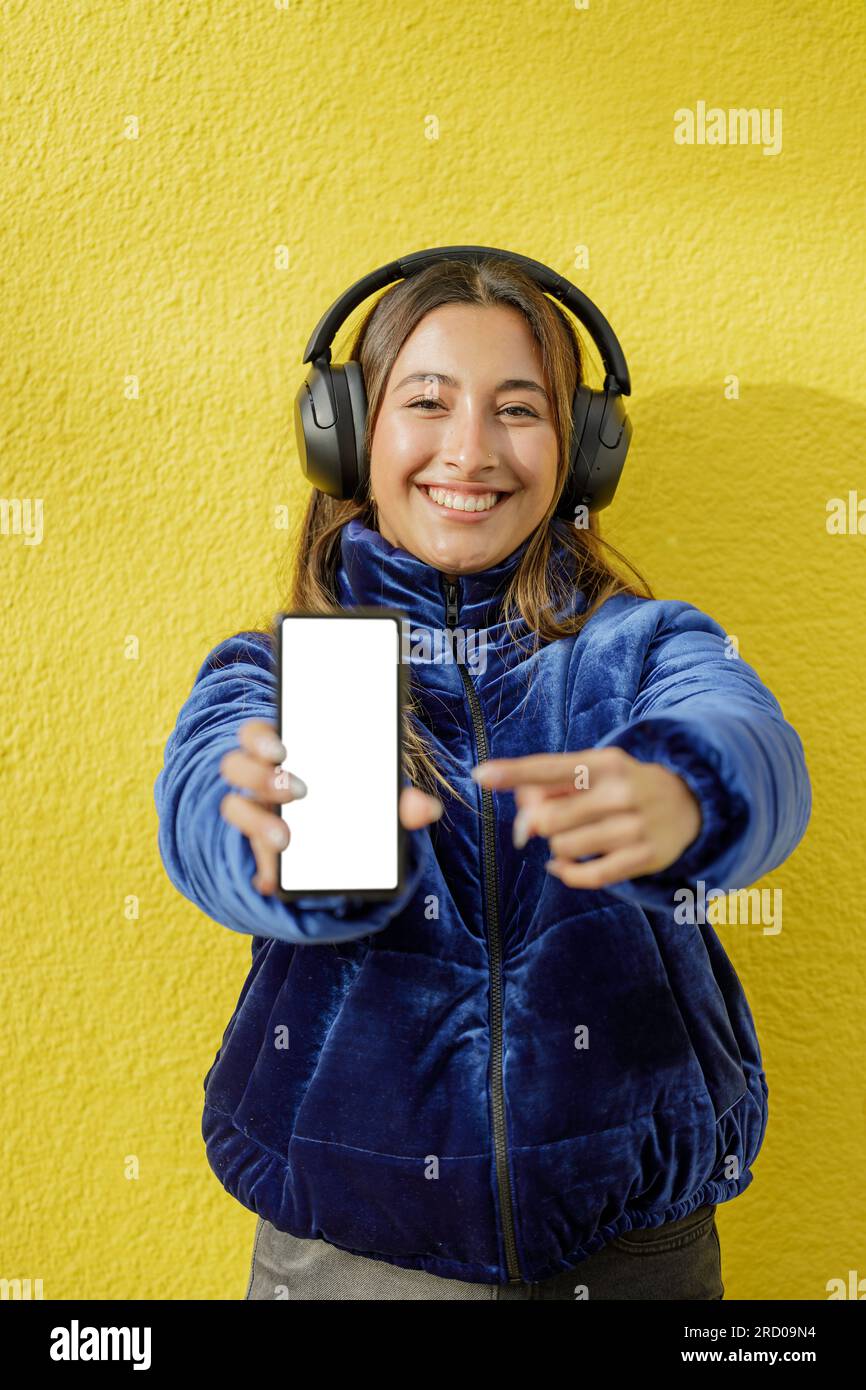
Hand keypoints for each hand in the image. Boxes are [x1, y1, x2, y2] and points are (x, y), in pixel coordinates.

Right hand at [219, 719, 443, 895]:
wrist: (337, 848)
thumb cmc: (350, 804)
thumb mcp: (376, 801)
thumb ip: (400, 803)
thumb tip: (425, 809)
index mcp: (283, 753)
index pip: (255, 733)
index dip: (260, 737)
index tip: (282, 749)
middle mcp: (258, 779)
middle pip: (236, 766)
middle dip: (263, 777)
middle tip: (300, 791)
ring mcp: (252, 812)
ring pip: (233, 807)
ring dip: (256, 821)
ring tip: (286, 839)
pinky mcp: (255, 848)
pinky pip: (249, 857)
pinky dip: (263, 869)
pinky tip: (275, 880)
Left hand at [471, 746, 702, 888]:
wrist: (694, 801)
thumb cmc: (625, 785)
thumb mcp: (596, 771)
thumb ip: (553, 787)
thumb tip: (521, 817)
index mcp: (605, 762)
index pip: (550, 767)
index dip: (513, 773)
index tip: (480, 775)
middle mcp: (621, 792)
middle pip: (548, 818)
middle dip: (533, 824)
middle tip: (536, 825)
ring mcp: (635, 827)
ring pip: (564, 847)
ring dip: (557, 846)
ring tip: (572, 837)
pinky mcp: (644, 858)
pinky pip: (588, 876)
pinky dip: (567, 872)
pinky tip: (563, 865)